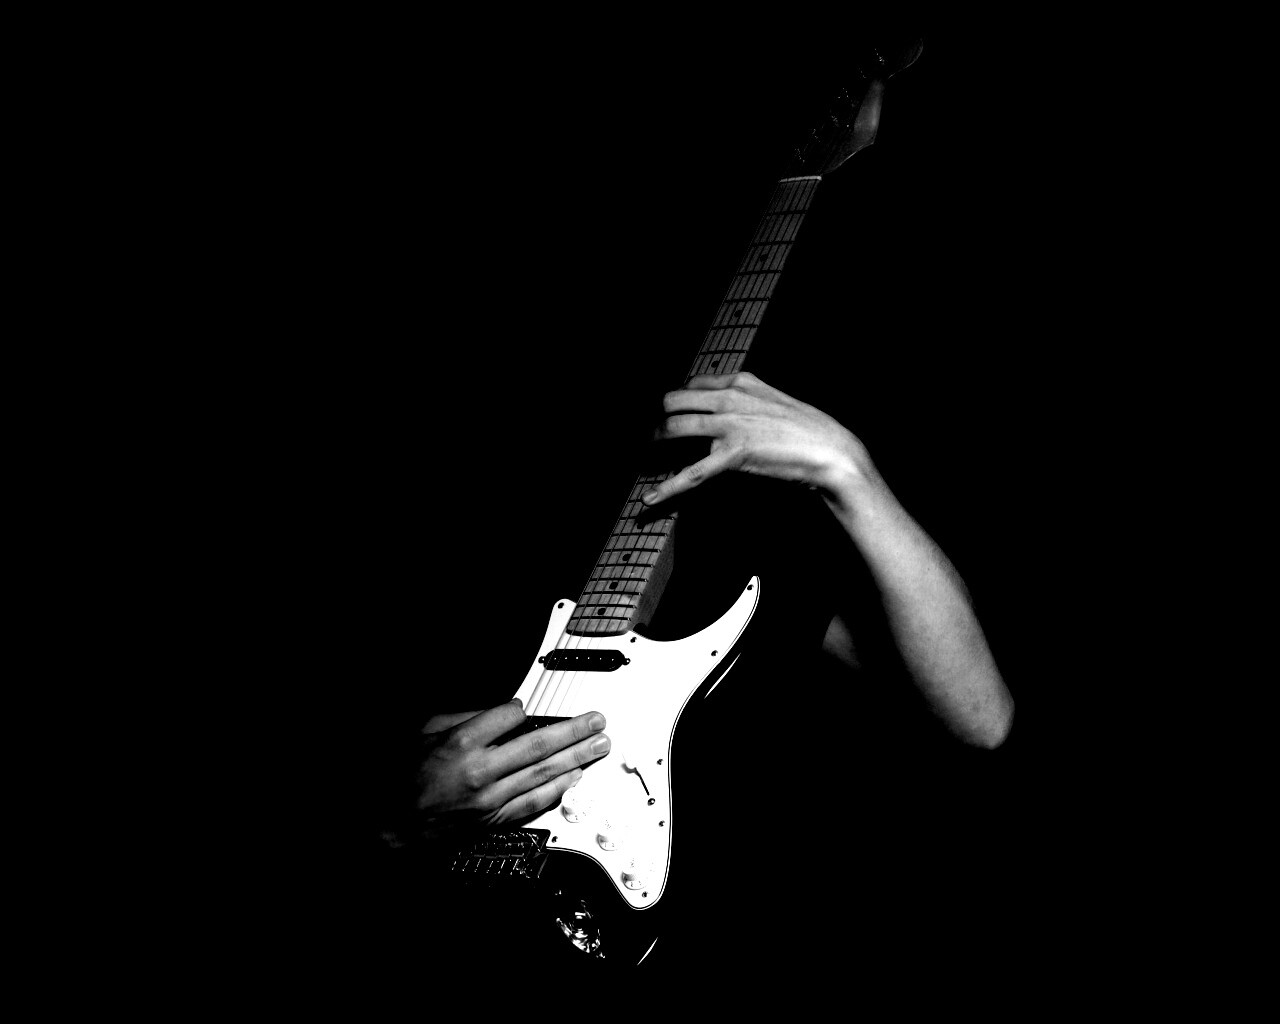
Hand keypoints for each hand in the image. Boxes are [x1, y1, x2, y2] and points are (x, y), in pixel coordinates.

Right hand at [409, 701, 609, 842]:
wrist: (394, 823)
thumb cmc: (404, 777)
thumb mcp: (424, 732)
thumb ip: (462, 716)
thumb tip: (497, 710)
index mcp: (462, 742)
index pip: (509, 715)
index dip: (522, 708)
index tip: (527, 706)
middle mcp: (480, 769)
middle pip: (538, 745)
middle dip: (573, 731)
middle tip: (596, 721)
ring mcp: (490, 797)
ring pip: (543, 774)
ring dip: (576, 758)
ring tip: (598, 745)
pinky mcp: (494, 819)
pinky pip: (534, 801)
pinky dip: (558, 788)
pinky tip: (575, 777)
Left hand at [641, 371, 876, 506]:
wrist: (831, 450)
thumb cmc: (807, 431)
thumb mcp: (773, 401)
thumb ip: (746, 401)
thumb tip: (723, 412)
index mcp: (740, 380)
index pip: (692, 384)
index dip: (676, 403)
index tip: (670, 418)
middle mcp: (730, 396)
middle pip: (673, 400)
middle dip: (658, 420)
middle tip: (652, 440)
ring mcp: (730, 423)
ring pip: (673, 427)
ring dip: (654, 444)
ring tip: (647, 459)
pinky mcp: (734, 453)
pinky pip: (690, 472)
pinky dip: (666, 488)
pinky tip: (648, 499)